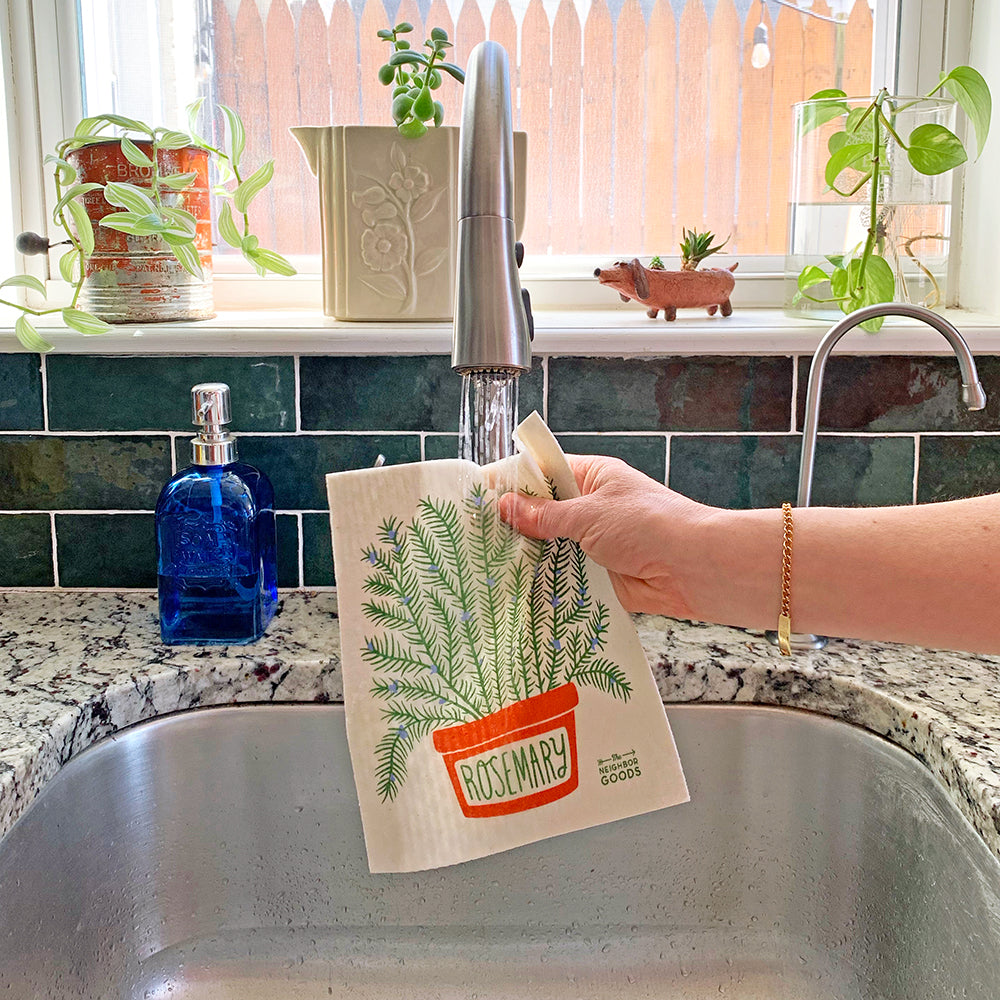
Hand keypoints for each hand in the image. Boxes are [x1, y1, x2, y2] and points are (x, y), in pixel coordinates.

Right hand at [497, 454, 714, 617]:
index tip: (476, 492)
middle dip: (514, 523)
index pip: (542, 473)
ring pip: (551, 545)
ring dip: (528, 555)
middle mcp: (592, 506)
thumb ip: (545, 515)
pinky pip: (564, 574)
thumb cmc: (648, 526)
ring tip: (485, 561)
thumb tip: (504, 505)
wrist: (694, 569)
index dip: (511, 481)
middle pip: (543, 512)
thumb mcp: (589, 514)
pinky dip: (545, 580)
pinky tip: (515, 586)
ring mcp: (594, 542)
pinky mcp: (598, 574)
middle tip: (473, 532)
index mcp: (593, 477)